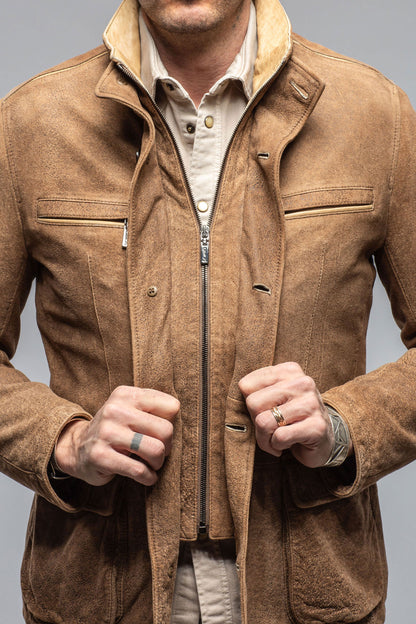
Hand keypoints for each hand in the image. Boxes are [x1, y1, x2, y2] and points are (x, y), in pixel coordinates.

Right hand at [54, 386, 178, 485]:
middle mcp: (115, 410)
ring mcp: (107, 433)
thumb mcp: (130, 408)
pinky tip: (146, 476)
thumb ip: (153, 407)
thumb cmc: (115, 429)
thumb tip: (180, 419)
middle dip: (167, 446)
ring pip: (156, 450)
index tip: (159, 432)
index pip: (171, 406)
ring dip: (158, 463)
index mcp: (126, 395)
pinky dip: (148, 477)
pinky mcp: (101, 456)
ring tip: (152, 464)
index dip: (171, 423)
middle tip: (158, 452)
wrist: (77, 448)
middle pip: (166, 430)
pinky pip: (139, 470)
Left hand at [239, 362, 334, 467]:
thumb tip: (233, 401)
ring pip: (264, 422)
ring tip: (277, 438)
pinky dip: (277, 446)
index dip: (249, 405)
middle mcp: (302, 382)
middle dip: (256, 423)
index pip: (246, 385)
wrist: (325, 439)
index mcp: (289, 370)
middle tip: (270, 429)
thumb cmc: (290, 418)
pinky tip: (288, 444)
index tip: (264, 411)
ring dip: (265, 439)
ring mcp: (311, 404)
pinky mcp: (316, 427)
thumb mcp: (273, 398)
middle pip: (253, 403)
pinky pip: (279, 437)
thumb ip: (255, 392)